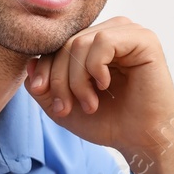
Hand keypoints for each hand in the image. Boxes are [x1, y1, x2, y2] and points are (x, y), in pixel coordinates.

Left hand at [25, 17, 173, 173]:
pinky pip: (103, 42)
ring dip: (77, 79)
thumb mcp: (63, 105)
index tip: (41, 92)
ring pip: (81, 42)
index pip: (58, 43)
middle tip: (66, 107)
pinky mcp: (144, 40)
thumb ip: (42, 85)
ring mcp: (129, 33)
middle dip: (60, 79)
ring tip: (90, 103)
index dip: (44, 66)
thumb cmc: (108, 123)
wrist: (140, 142)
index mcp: (95, 43)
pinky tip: (104, 86)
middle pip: (67, 43)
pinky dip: (96, 68)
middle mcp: (112, 32)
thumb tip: (29, 62)